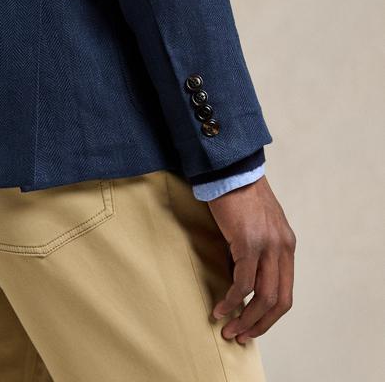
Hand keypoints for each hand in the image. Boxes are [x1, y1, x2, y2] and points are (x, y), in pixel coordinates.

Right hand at [208, 175, 295, 343]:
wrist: (231, 172)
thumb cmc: (239, 196)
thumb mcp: (259, 226)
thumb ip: (260, 250)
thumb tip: (246, 280)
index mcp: (287, 245)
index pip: (286, 292)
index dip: (270, 316)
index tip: (252, 326)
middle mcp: (282, 248)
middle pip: (279, 300)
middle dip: (259, 324)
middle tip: (240, 336)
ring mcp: (267, 245)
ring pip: (263, 296)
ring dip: (245, 318)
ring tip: (228, 328)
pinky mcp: (248, 242)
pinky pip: (243, 282)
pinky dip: (232, 300)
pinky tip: (221, 307)